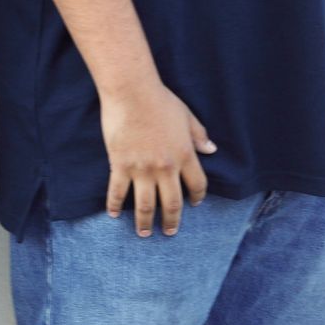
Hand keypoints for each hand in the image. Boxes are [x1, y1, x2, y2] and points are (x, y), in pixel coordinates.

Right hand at [100, 81, 215, 236]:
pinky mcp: (121, 165)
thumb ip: (199, 136)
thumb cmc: (160, 100)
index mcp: (185, 155)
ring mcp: (142, 169)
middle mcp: (166, 168)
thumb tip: (212, 150)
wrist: (131, 92)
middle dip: (171, 221)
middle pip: (172, 203)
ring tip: (144, 233)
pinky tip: (113, 214)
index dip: (197, 197)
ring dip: (145, 222)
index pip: (197, 185)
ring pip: (145, 204)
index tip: (194, 205)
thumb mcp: (186, 116)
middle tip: (169, 232)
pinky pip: (117, 190)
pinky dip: (115, 205)